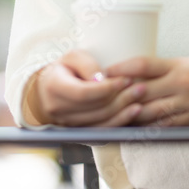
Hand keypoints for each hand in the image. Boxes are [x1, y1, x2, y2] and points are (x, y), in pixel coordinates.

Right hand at [24, 50, 146, 126]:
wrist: (48, 90)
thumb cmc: (64, 69)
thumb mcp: (72, 56)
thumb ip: (87, 64)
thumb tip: (102, 79)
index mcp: (54, 87)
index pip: (83, 93)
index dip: (106, 88)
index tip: (124, 79)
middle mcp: (59, 109)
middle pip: (95, 109)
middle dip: (121, 98)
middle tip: (140, 86)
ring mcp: (68, 124)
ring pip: (101, 122)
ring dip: (124, 110)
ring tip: (140, 96)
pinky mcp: (78, 132)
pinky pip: (102, 130)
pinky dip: (120, 121)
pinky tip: (133, 111)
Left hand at [104, 54, 188, 125]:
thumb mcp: (181, 62)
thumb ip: (157, 69)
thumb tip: (126, 74)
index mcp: (177, 66)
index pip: (143, 64)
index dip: (121, 68)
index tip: (106, 71)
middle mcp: (182, 84)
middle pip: (143, 92)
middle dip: (121, 95)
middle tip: (103, 95)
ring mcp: (188, 105)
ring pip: (151, 112)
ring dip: (131, 113)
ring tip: (115, 112)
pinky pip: (164, 127)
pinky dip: (148, 126)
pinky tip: (136, 125)